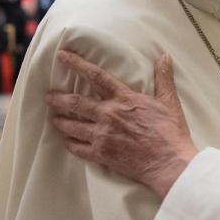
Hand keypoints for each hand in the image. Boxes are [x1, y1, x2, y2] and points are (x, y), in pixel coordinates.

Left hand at [45, 50, 197, 198]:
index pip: (96, 76)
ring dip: (60, 121)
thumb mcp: (170, 101)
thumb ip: (164, 78)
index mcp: (124, 99)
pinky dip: (69, 144)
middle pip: (75, 102)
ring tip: (54, 118)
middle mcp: (109, 115)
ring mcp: (103, 135)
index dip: (77, 64)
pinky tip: (66, 141)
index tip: (62, 56)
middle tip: (48, 95)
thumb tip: (164, 56)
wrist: (169, 163)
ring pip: (72, 125)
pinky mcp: (101, 155)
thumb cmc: (170, 132)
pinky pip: (78, 148)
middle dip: (58, 98)